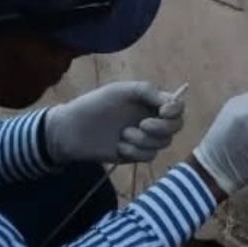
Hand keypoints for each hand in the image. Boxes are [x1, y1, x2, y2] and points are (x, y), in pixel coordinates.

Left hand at [44, 81, 183, 164]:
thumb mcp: (120, 90)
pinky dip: (135, 151)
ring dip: (144, 140)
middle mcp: (151, 119)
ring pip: (163, 143)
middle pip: (176, 126)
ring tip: (123, 135)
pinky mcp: (136, 154)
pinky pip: (149, 156)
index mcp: (150, 101)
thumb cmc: (94, 105)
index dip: (176, 109)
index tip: (163, 111)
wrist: (71, 131)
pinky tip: (119, 147)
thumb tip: (172, 101)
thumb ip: (147, 91)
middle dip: (162, 127)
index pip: (177, 106)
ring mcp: (144, 138)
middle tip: (143, 125)